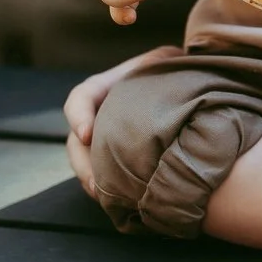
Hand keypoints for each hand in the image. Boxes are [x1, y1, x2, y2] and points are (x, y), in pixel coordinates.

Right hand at [64, 43, 182, 198]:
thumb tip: (167, 67)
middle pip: (76, 142)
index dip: (78, 115)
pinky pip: (103, 176)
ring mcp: (104, 139)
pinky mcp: (115, 159)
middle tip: (95, 185)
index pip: (82, 96)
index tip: (87, 135)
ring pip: (86, 163)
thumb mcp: (165, 61)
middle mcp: (99, 115)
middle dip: (83, 164)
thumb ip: (160, 62)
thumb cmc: (174, 72)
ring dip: (93, 181)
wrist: (185, 90)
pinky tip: (122, 200)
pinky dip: (108, 188)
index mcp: (106, 87)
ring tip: (107, 197)